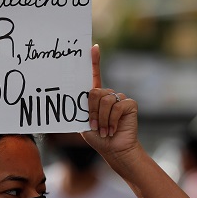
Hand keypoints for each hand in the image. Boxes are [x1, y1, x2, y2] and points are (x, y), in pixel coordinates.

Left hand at [82, 45, 139, 164]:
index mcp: (96, 96)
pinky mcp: (129, 104)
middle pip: (95, 92)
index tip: (93, 48)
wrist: (113, 149)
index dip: (94, 61)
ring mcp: (120, 98)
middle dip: (92, 111)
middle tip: (95, 126)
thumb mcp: (83, 122)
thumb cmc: (97, 137)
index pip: (95, 75)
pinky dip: (112, 120)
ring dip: (102, 119)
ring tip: (104, 130)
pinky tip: (113, 129)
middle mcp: (108, 94)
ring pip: (105, 100)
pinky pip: (117, 107)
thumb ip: (81, 109)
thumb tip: (67, 99)